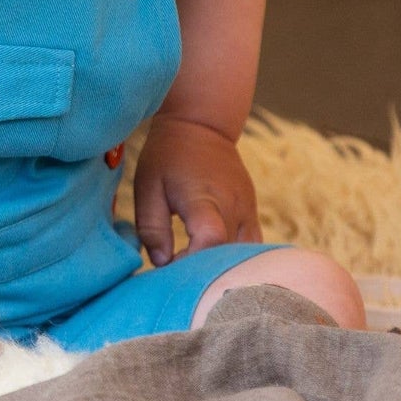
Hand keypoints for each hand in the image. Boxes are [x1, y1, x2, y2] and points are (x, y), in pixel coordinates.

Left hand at [131, 116, 260, 265]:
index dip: (192, 261)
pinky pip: (252, 247)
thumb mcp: (147, 186)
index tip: (171, 266)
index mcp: (203, 197)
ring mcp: (248, 209)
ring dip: (222, 269)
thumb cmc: (168, 156)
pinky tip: (215, 265)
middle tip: (179, 274)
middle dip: (204, 272)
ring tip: (196, 270)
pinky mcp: (253, 213)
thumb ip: (152, 227)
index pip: (210, 238)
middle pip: (229, 254)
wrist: (202, 126)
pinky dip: (237, 261)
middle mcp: (233, 205)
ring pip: (245, 255)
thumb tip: (162, 263)